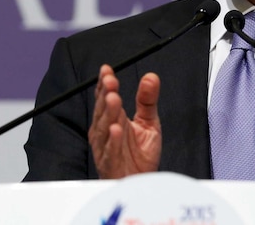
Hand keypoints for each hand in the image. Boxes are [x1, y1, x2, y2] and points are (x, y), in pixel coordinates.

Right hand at [88, 64, 161, 178]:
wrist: (141, 184)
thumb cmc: (140, 155)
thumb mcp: (148, 122)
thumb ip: (147, 100)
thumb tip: (151, 77)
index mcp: (112, 118)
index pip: (105, 97)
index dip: (105, 83)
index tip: (107, 70)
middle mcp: (105, 131)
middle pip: (102, 109)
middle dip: (106, 94)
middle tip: (111, 81)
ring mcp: (105, 147)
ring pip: (104, 127)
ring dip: (108, 112)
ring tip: (114, 98)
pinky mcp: (111, 163)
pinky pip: (110, 151)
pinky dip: (112, 140)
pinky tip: (116, 129)